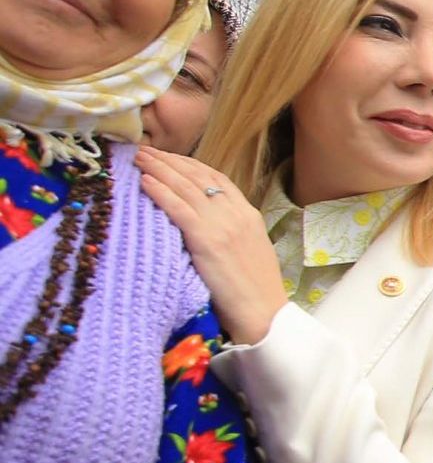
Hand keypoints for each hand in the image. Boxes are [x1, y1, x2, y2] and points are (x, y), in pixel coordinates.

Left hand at [133, 147, 288, 346]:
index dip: (189, 164)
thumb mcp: (248, 250)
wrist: (264, 312)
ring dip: (159, 168)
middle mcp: (236, 213)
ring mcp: (222, 224)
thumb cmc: (255, 290)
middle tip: (145, 150)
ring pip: (185, 187)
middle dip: (169, 160)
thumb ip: (229, 230)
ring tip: (139, 158)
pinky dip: (160, 192)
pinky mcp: (206, 239)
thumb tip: (204, 221)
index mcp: (248, 214)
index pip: (216, 178)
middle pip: (198, 177)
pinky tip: (144, 181)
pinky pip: (178, 207)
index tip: (170, 157)